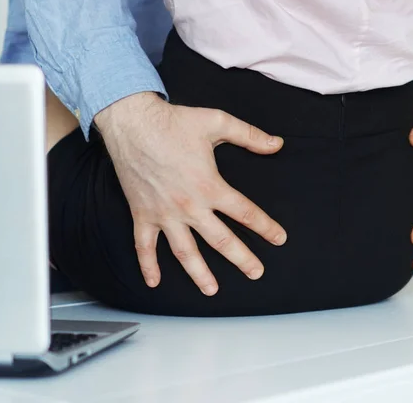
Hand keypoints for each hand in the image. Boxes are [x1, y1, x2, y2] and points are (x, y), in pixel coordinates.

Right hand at [94, 93, 286, 295]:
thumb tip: (277, 144)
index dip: (265, 227)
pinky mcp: (142, 213)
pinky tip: (154, 282)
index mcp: (210, 186)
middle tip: (256, 273)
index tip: (279, 239)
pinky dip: (148, 265)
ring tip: (212, 290)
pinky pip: (144, 246)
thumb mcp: (218, 122)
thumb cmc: (174, 122)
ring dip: (199, 273)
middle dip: (242, 258)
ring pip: (185, 252)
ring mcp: (164, 213)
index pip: (245, 213)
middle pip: (221, 240)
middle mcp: (189, 206)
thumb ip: (250, 135)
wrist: (133, 122)